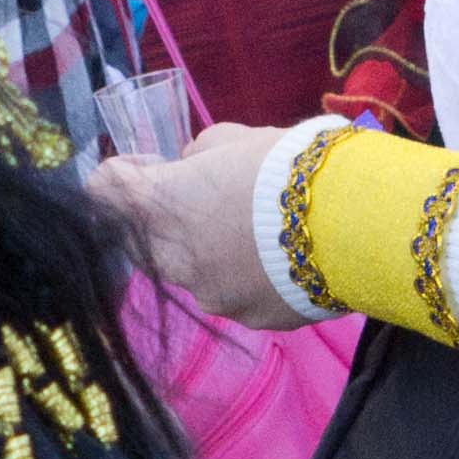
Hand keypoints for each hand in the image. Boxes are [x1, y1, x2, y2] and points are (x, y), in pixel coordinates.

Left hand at [90, 123, 301, 328]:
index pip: (102, 190)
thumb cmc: (289, 166)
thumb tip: (191, 166)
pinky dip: (246, 277)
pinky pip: (235, 295)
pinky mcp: (250, 319)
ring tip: (256, 231)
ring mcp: (211, 297)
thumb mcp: (237, 139)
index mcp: (160, 206)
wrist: (356, 221)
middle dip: (163, 219)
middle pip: (141, 240)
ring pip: (192, 273)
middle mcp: (173, 261)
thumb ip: (201, 154)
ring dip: (208, 252)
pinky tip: (280, 257)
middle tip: (204, 197)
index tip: (153, 165)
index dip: (123, 173)